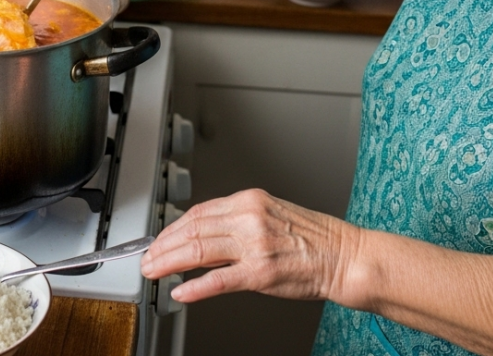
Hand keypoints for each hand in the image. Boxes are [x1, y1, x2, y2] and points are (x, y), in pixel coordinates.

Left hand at [140, 188, 359, 303]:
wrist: (346, 256)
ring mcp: (254, 245)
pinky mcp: (261, 273)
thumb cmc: (313, 238)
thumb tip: (202, 234)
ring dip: (169, 263)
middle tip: (147, 259)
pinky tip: (181, 292)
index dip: (171, 229)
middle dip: (162, 246)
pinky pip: (219, 280)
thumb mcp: (271, 213)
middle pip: (192, 230)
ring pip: (198, 251)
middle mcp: (249, 218)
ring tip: (154, 272)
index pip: (198, 212)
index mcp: (249, 200)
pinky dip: (195, 287)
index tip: (158, 240)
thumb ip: (237, 220)